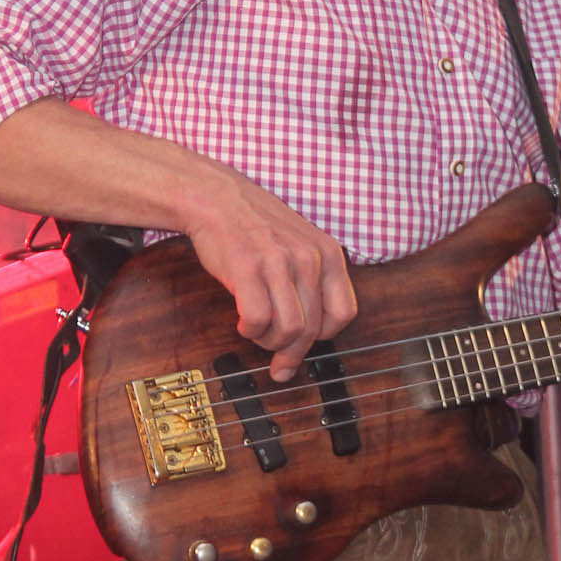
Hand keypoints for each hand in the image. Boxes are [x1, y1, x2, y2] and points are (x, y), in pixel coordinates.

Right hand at [184, 174, 356, 381]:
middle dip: (292, 353)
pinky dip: (249, 331)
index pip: (343, 313)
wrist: (217, 197)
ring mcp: (279, 263)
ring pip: (288, 331)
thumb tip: (313, 332)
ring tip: (258, 333)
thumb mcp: (301, 244)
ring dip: (269, 342)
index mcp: (328, 253)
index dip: (323, 336)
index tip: (306, 343)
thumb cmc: (256, 225)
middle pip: (312, 329)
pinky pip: (257, 321)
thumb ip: (312, 281)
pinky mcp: (248, 270)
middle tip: (278, 363)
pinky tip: (243, 322)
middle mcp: (309, 258)